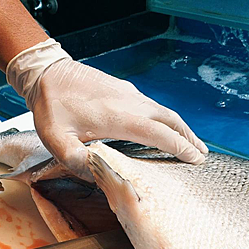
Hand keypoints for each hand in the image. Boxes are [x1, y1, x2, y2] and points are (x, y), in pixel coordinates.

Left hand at [7, 39, 207, 179]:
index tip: (196, 159)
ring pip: (163, 110)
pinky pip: (152, 105)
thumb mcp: (57, 140)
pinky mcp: (124, 89)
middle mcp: (130, 103)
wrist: (46, 72)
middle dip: (189, 137)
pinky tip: (162, 127)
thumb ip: (77, 162)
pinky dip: (164, 118)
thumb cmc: (51, 106)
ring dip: (179, 127)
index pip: (159, 133)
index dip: (180, 147)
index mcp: (118, 117)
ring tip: (190, 143)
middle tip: (202, 154)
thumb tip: (101, 177)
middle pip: (170, 120)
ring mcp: (129, 94)